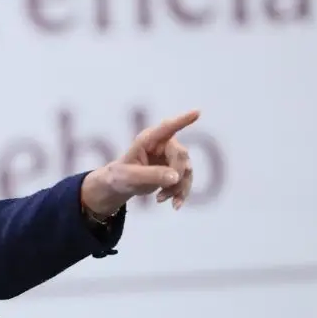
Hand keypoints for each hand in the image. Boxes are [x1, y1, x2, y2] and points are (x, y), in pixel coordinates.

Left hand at [81, 110, 199, 214]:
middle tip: (162, 195)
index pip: (167, 127)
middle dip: (175, 176)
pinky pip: (186, 180)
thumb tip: (176, 177)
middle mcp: (163, 144)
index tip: (197, 112)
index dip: (182, 120)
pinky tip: (174, 205)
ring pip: (186, 170)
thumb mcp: (130, 177)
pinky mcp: (175, 169)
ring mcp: (171, 156)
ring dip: (178, 188)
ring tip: (161, 200)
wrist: (120, 185)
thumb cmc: (120, 176)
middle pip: (181, 155)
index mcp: (148, 139)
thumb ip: (152, 175)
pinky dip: (181, 193)